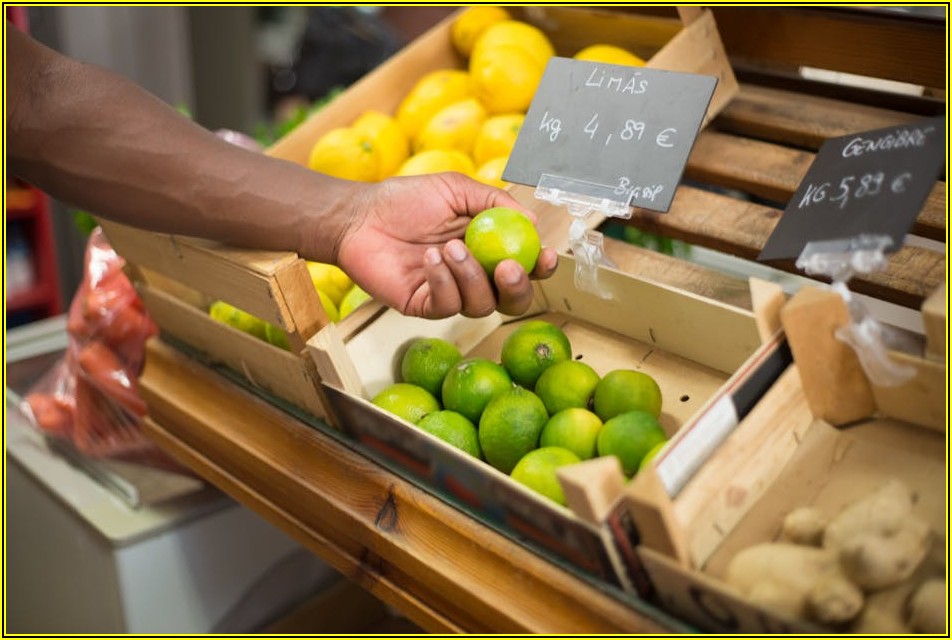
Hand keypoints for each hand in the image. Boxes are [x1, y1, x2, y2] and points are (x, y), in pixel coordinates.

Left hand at [336, 172, 557, 318]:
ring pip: (481, 304)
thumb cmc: (406, 200)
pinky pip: (448, 305)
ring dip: (472, 276)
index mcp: (488, 248)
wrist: (360, 216)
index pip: (526, 266)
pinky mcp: (424, 305)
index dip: (541, 267)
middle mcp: (474, 276)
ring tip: (449, 246)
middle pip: (512, 299)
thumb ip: (494, 202)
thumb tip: (532, 221)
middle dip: (517, 287)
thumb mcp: (456, 189)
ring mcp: (450, 293)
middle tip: (507, 267)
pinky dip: (444, 281)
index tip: (546, 256)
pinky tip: (430, 259)